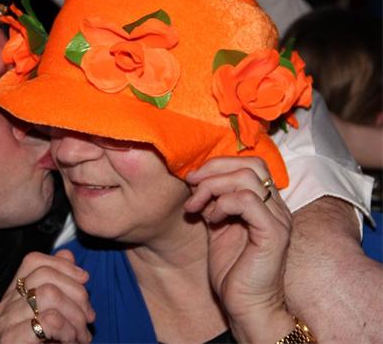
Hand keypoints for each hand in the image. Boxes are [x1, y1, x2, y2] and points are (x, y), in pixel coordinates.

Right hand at [0, 250, 93, 343]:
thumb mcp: (62, 312)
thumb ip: (62, 283)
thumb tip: (67, 253)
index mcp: (13, 296)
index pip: (33, 261)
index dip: (62, 265)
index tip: (85, 279)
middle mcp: (4, 306)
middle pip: (44, 276)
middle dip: (76, 294)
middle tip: (89, 318)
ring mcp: (6, 324)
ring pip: (49, 295)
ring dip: (75, 316)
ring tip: (81, 335)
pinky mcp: (12, 341)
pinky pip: (49, 320)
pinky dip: (68, 330)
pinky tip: (71, 341)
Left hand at [184, 156, 294, 341]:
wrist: (246, 306)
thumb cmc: (232, 271)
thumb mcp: (217, 227)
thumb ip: (212, 202)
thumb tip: (195, 180)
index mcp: (266, 204)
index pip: (249, 163)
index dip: (217, 165)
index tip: (192, 180)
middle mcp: (277, 207)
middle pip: (250, 163)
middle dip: (213, 169)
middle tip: (191, 185)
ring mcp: (278, 219)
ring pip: (246, 177)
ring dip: (213, 186)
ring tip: (197, 207)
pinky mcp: (272, 233)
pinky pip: (248, 200)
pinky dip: (223, 203)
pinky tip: (212, 219)